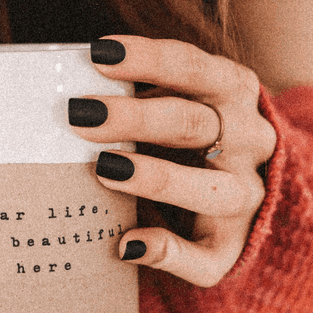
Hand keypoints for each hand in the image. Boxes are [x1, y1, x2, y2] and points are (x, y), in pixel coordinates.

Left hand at [69, 36, 277, 287]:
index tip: (98, 54)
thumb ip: (141, 93)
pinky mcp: (232, 247)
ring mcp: (245, 197)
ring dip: (155, 177)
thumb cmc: (189, 136)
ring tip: (104, 170)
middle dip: (135, 118)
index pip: (195, 68)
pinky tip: (126, 245)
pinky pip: (206, 258)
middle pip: (194, 125)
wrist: (245, 194)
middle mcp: (250, 142)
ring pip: (211, 190)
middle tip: (80, 116)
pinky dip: (167, 252)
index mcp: (234, 93)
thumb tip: (62, 84)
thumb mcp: (179, 99)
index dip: (148, 59)